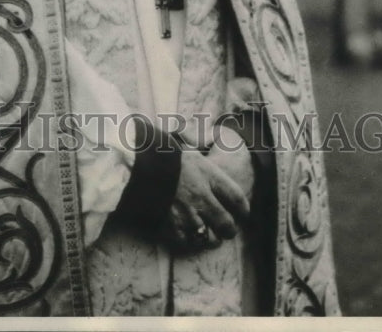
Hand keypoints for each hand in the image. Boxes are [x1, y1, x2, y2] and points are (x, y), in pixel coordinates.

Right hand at [161, 131, 253, 252]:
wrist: (137, 164)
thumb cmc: (163, 152)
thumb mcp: (188, 147)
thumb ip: (203, 150)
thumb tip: (211, 138)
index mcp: (209, 176)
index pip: (237, 198)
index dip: (243, 209)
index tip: (242, 212)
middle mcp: (203, 198)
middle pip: (227, 225)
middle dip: (229, 230)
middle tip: (226, 229)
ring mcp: (187, 214)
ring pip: (209, 238)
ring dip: (209, 237)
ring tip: (207, 234)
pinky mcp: (171, 225)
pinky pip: (186, 242)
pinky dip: (187, 240)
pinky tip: (186, 233)